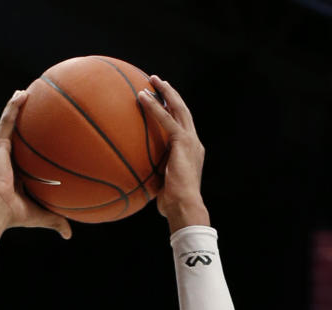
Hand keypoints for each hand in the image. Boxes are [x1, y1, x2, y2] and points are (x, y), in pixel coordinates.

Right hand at [0, 91, 70, 238]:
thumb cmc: (16, 216)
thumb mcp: (42, 215)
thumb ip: (56, 220)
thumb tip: (69, 236)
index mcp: (16, 174)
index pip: (25, 156)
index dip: (32, 146)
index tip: (42, 136)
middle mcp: (7, 160)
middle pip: (16, 136)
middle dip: (23, 121)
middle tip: (34, 107)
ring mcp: (1, 152)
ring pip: (9, 124)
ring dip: (16, 107)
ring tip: (25, 92)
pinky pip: (7, 122)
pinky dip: (13, 107)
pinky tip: (22, 93)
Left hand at [138, 76, 208, 228]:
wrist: (185, 206)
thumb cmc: (172, 206)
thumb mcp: (162, 187)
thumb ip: (155, 178)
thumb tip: (138, 182)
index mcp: (191, 152)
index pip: (182, 125)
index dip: (173, 111)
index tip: (163, 100)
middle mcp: (194, 142)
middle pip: (182, 111)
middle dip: (170, 94)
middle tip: (157, 82)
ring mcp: (190, 140)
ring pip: (178, 108)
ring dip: (164, 92)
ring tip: (152, 80)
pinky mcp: (182, 142)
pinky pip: (166, 119)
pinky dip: (154, 107)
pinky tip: (142, 97)